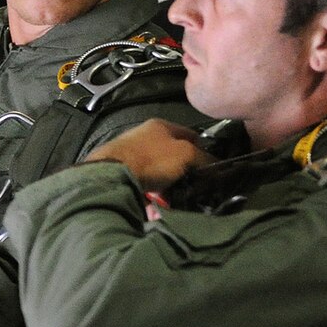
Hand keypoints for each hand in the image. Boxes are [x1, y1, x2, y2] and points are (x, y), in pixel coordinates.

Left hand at [83, 118, 211, 191]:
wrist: (112, 175)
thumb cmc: (152, 159)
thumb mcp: (185, 154)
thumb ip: (202, 157)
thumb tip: (214, 164)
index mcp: (160, 125)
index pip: (191, 134)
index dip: (204, 148)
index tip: (212, 165)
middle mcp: (144, 135)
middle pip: (174, 153)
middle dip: (185, 169)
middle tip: (195, 184)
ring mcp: (132, 152)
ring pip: (160, 169)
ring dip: (169, 182)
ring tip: (178, 196)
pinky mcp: (123, 170)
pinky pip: (146, 181)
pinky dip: (154, 190)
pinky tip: (160, 201)